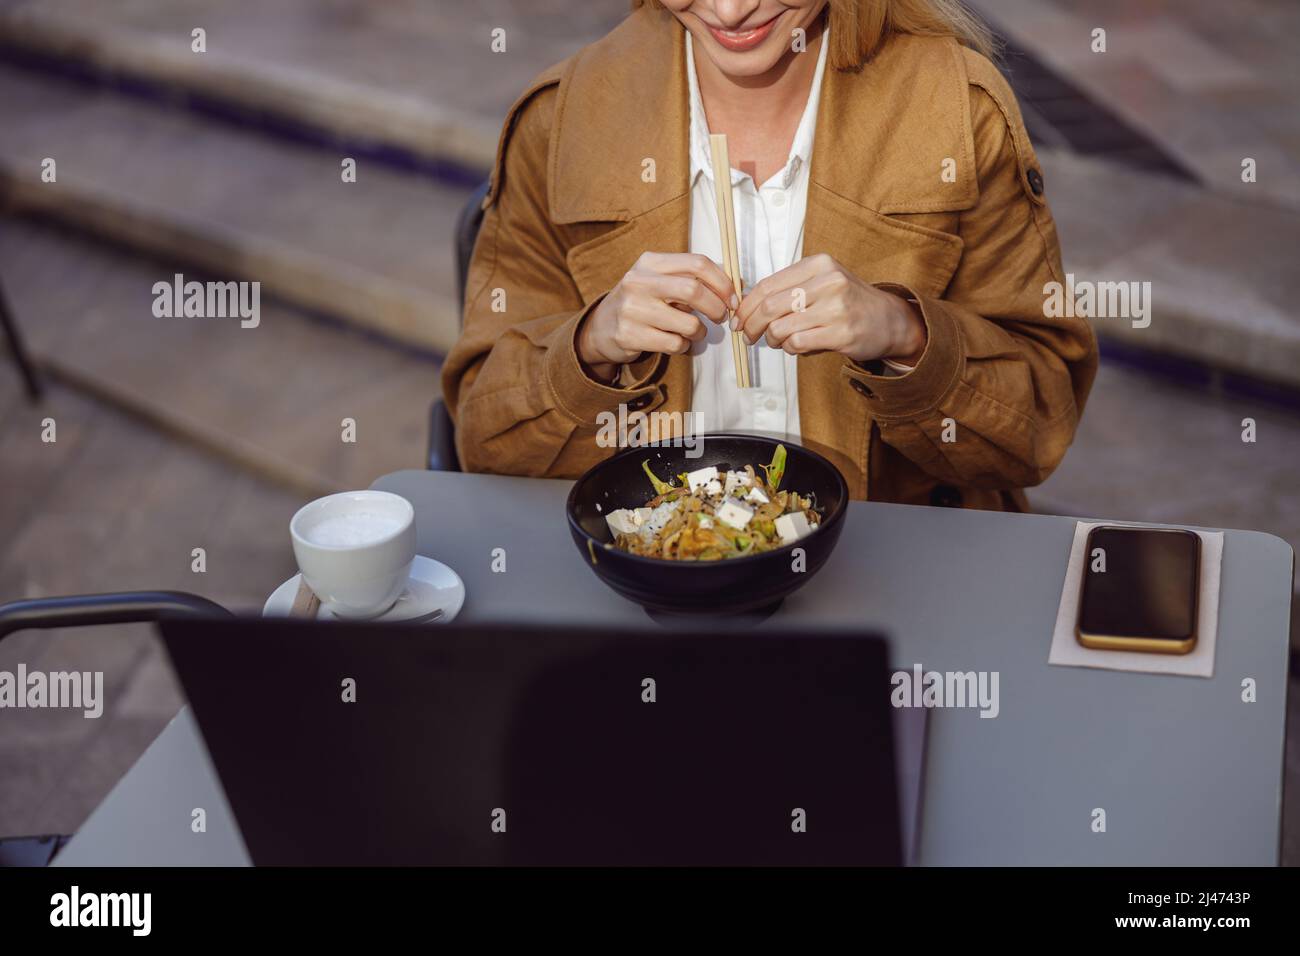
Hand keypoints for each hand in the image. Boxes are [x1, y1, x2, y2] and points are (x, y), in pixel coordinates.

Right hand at [578, 252, 735, 380]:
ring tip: (694, 332)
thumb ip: (692, 278)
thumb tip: (737, 284)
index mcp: (650, 262)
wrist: (600, 327)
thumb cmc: (641, 302)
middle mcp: (638, 282)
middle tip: (721, 316)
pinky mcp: (631, 335)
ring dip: (700, 332)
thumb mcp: (659, 280)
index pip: (697, 263)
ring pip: (688, 323)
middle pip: (694, 290)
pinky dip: (685, 346)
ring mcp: (633, 309)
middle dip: (716, 307)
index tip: (732, 298)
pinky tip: (677, 342)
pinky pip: (675, 344)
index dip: (722, 282)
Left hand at [733, 254, 925, 363]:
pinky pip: (797, 343)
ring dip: (771, 340)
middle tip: (748, 336)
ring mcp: (836, 308)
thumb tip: (745, 305)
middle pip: (769, 306)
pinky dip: (789, 349)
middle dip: (751, 325)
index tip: (737, 319)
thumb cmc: (847, 301)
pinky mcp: (842, 333)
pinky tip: (795, 346)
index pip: (767, 284)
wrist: (889, 320)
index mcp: (818, 264)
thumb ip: (788, 288)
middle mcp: (828, 281)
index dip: (746, 305)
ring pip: (780, 327)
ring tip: (777, 342)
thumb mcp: (821, 282)